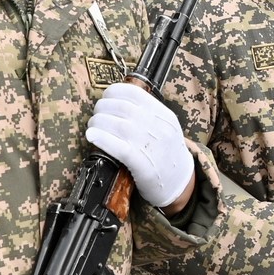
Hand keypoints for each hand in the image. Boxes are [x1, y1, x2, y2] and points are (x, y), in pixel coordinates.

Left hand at [84, 83, 193, 206]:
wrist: (180, 183)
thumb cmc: (168, 154)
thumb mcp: (166, 128)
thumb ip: (148, 114)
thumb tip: (116, 101)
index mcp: (164, 116)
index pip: (135, 93)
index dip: (114, 92)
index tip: (106, 97)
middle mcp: (158, 127)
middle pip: (122, 107)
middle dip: (102, 108)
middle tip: (97, 114)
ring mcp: (150, 146)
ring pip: (117, 124)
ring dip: (98, 122)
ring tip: (93, 126)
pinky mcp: (142, 165)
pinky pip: (118, 147)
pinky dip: (101, 139)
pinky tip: (92, 136)